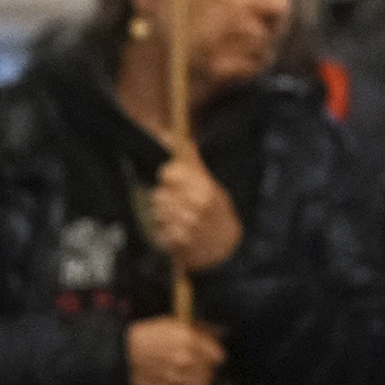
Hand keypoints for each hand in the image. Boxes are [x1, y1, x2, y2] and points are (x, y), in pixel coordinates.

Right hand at [124, 317, 228, 384]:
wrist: (122, 353)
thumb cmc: (147, 336)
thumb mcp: (173, 323)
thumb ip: (201, 328)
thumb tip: (222, 332)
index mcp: (188, 339)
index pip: (219, 357)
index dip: (214, 356)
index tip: (209, 357)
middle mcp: (185, 359)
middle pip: (211, 374)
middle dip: (206, 371)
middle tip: (197, 368)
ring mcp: (177, 378)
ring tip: (189, 379)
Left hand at [141, 151, 243, 276]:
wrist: (227, 249)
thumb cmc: (217, 213)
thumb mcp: (211, 185)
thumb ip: (191, 161)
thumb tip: (171, 135)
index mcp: (204, 189)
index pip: (169, 173)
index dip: (168, 177)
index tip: (173, 182)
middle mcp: (194, 207)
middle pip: (159, 194)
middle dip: (166, 198)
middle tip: (179, 205)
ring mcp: (186, 226)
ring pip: (157, 212)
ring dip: (164, 216)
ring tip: (179, 219)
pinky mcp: (177, 243)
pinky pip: (158, 231)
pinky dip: (164, 232)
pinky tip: (177, 232)